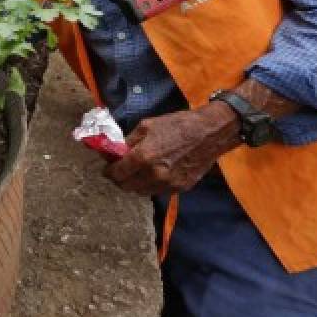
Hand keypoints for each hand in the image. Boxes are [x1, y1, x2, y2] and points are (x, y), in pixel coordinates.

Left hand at [103, 101, 240, 194]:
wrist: (209, 133)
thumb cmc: (177, 125)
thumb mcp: (147, 126)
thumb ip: (128, 142)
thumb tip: (112, 151)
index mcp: (144, 156)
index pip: (117, 173)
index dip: (108, 171)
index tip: (107, 169)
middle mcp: (154, 174)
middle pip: (127, 186)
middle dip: (119, 179)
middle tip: (118, 172)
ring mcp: (168, 184)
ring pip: (141, 191)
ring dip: (134, 184)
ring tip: (135, 172)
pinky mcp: (180, 188)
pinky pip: (157, 191)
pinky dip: (150, 185)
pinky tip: (152, 174)